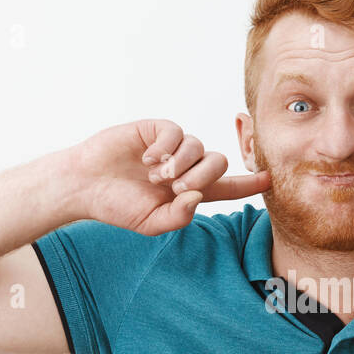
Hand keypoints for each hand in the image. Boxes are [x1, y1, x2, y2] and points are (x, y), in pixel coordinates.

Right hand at [71, 119, 270, 234]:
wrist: (84, 186)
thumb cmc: (117, 207)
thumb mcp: (152, 224)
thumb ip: (180, 216)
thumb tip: (198, 196)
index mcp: (188, 191)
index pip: (227, 187)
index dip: (248, 184)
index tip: (269, 179)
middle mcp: (185, 166)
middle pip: (219, 162)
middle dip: (202, 176)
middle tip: (176, 187)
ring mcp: (171, 147)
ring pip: (199, 146)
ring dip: (180, 163)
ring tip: (155, 175)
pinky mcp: (156, 130)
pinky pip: (176, 132)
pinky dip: (165, 147)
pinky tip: (147, 158)